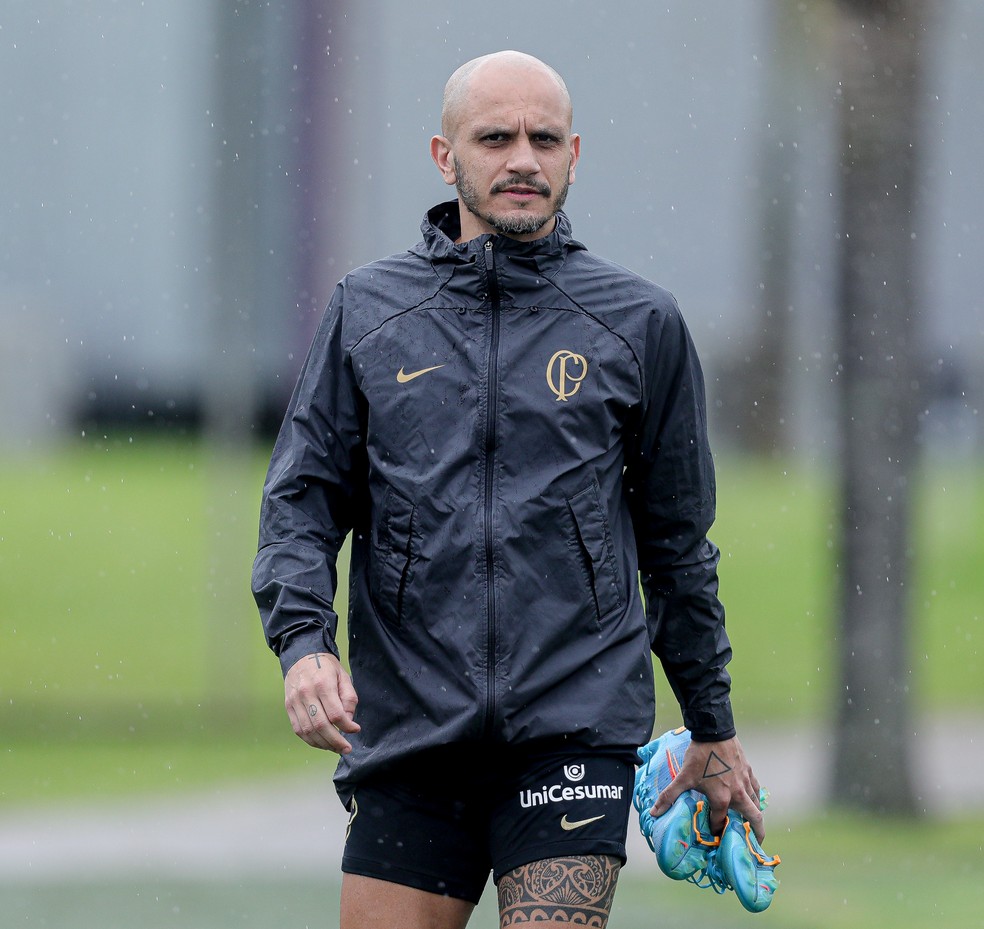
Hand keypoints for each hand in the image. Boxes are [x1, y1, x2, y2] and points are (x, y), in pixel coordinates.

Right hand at [284, 652, 360, 753]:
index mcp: (322, 684)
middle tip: (347, 749)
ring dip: (323, 744)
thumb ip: (348, 699)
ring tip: (336, 748)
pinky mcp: (288, 707)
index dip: (346, 726)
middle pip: (321, 726)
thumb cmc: (326, 667)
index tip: (355, 730)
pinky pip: (298, 730)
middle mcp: (306, 694)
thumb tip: (349, 721)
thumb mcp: (343, 676)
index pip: (335, 714)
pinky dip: (311, 740)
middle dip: (336, 741)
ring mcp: (295, 701)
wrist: (302, 656)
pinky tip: (322, 743)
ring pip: (308, 731)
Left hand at [649, 735, 764, 841]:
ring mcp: (745, 782)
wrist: (714, 732)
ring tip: (754, 823)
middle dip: (757, 834)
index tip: (714, 836)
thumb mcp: (683, 777)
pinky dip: (756, 797)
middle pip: (755, 819)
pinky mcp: (748, 771)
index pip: (720, 822)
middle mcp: (738, 793)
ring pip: (757, 804)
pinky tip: (753, 798)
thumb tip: (654, 813)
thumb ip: (669, 797)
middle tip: (756, 843)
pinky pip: (756, 788)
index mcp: (721, 799)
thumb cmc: (699, 757)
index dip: (716, 830)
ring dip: (756, 815)